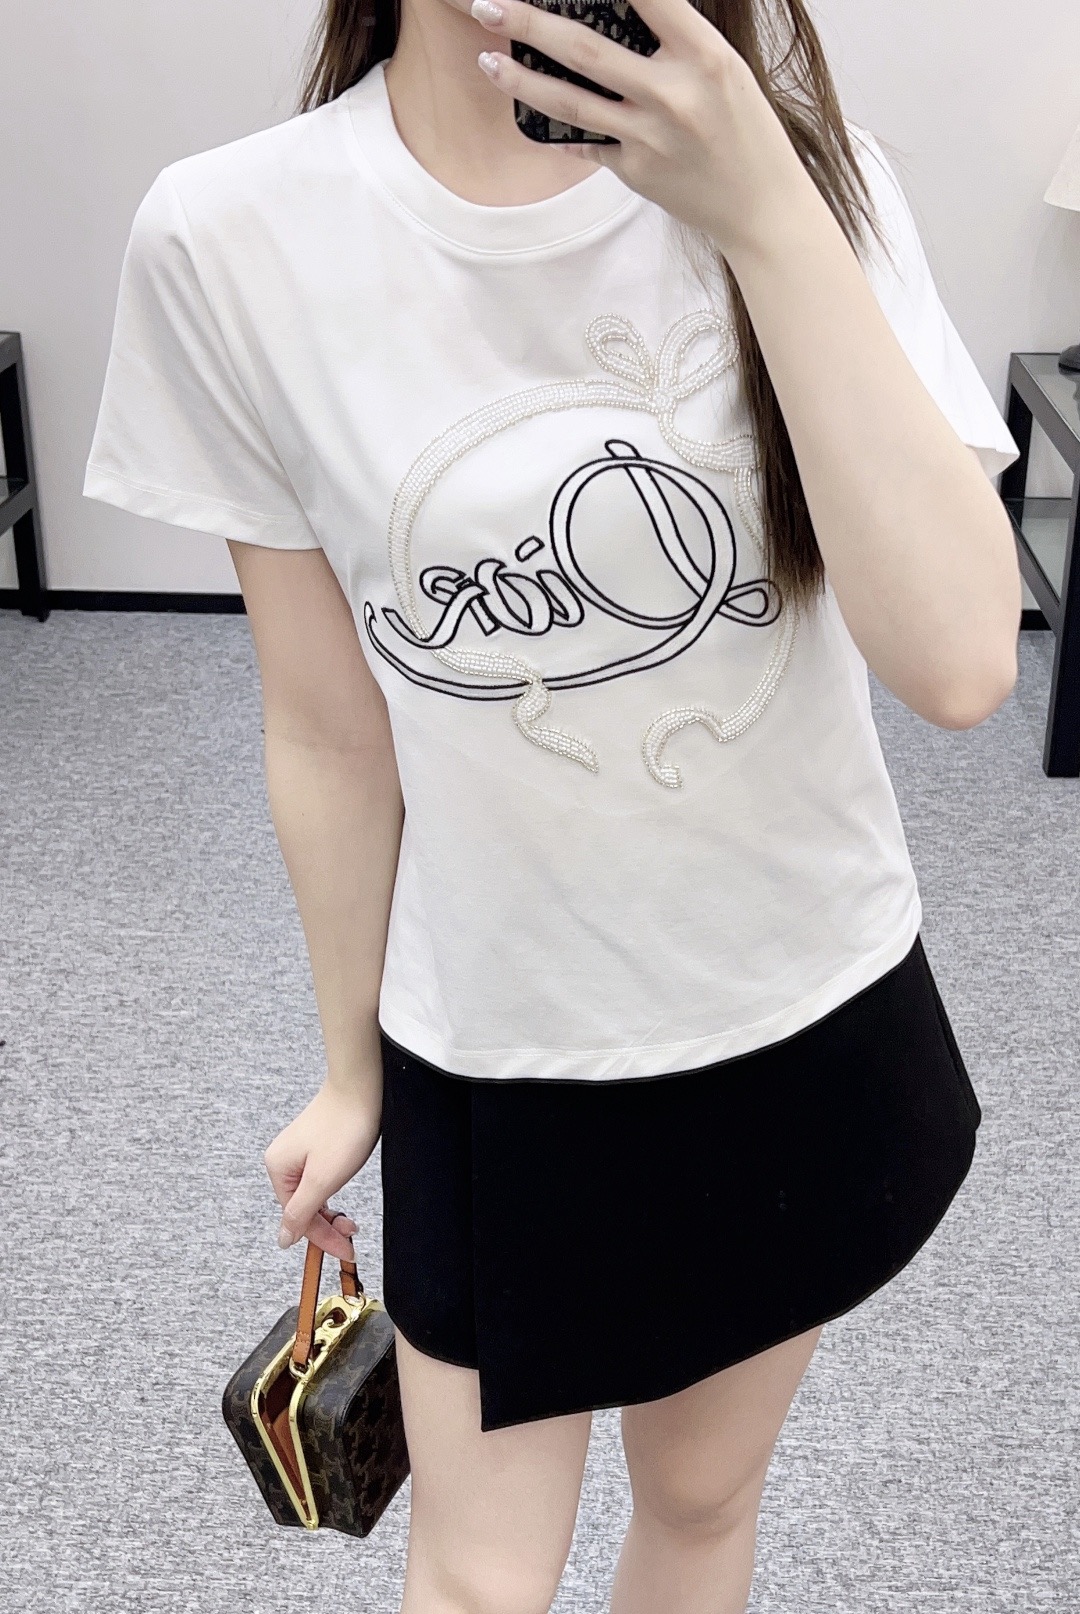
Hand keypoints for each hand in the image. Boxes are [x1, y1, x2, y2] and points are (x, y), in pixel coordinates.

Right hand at [263, 1079, 381, 1259]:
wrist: (361, 1088)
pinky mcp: (315, 1144)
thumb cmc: (343, 1129)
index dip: (322, 1239)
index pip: (297, 1218)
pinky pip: (319, 1179)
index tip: (347, 1251)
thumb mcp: (322, 1179)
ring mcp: (298, 1151)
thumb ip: (301, 1213)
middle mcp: (282, 1161)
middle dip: (328, 1226)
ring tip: (352, 1220)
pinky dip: (332, 1191)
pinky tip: (344, 1194)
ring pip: (312, 1194)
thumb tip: (282, 1240)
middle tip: (353, 1236)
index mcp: (277, 1169)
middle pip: (303, 1207)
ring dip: (332, 1211)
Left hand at [466, 0, 819, 256]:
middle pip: (585, 50)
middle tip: (486, 5)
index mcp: (705, 57)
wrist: (760, 206)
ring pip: (570, 102)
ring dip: (521, 79)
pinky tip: (533, 110)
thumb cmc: (745, 129)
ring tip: (487, 59)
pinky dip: (561, 128)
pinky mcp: (635, 172)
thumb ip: (676, 41)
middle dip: (528, 22)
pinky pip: (586, 143)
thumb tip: (619, 12)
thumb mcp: (724, 70)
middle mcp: (674, 94)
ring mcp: (650, 137)